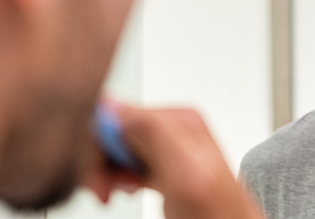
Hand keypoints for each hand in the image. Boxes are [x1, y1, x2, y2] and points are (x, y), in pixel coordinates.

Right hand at [85, 104, 262, 218]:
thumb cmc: (218, 213)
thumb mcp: (186, 168)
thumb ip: (154, 132)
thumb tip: (114, 106)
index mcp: (179, 119)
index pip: (117, 113)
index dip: (98, 143)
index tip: (96, 173)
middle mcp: (174, 129)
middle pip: (114, 131)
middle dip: (101, 161)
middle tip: (104, 190)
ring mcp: (169, 149)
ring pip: (117, 149)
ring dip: (107, 172)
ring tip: (113, 192)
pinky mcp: (164, 168)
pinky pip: (127, 163)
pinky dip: (118, 178)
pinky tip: (127, 190)